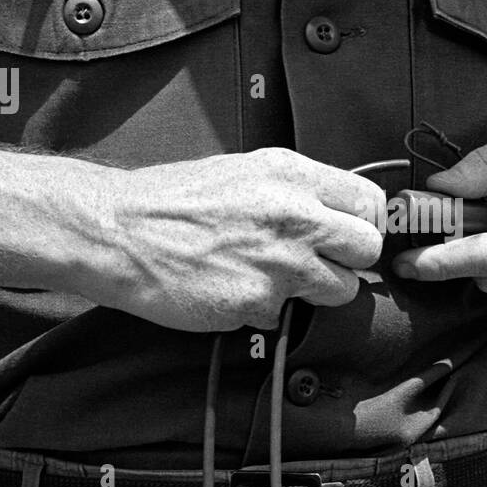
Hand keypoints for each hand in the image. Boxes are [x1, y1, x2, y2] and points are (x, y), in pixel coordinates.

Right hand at [77, 148, 385, 331]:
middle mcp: (295, 215)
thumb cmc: (172, 201)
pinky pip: (284, 314)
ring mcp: (280, 262)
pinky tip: (232, 289)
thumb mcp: (244, 172)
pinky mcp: (258, 302)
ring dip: (314, 292)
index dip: (363, 223)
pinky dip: (263, 310)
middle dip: (350, 261)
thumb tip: (335, 213)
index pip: (370, 202)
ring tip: (271, 277)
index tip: (348, 235)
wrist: (116, 231)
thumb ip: (295, 191)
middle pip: (369, 249)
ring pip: (341, 290)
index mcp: (292, 174)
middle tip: (321, 263)